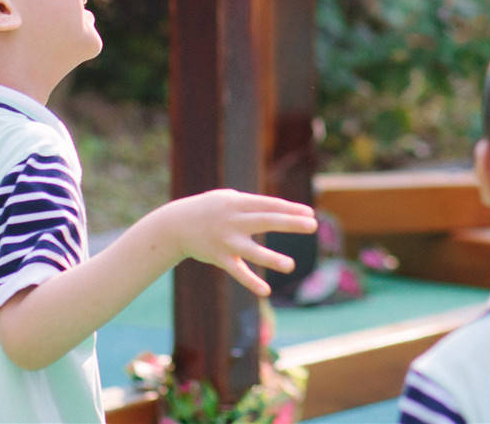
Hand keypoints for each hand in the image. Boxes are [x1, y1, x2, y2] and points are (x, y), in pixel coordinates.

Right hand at [160, 189, 318, 295]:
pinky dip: (250, 281)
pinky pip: (237, 271)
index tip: (310, 212)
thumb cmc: (210, 209)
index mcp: (238, 203)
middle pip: (266, 221)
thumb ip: (254, 205)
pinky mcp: (220, 258)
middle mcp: (233, 221)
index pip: (269, 204)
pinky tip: (265, 290)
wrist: (176, 225)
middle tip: (313, 225)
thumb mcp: (230, 199)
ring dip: (271, 258)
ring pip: (252, 251)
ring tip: (291, 265)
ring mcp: (226, 241)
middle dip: (290, 223)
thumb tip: (282, 210)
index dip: (290, 208)